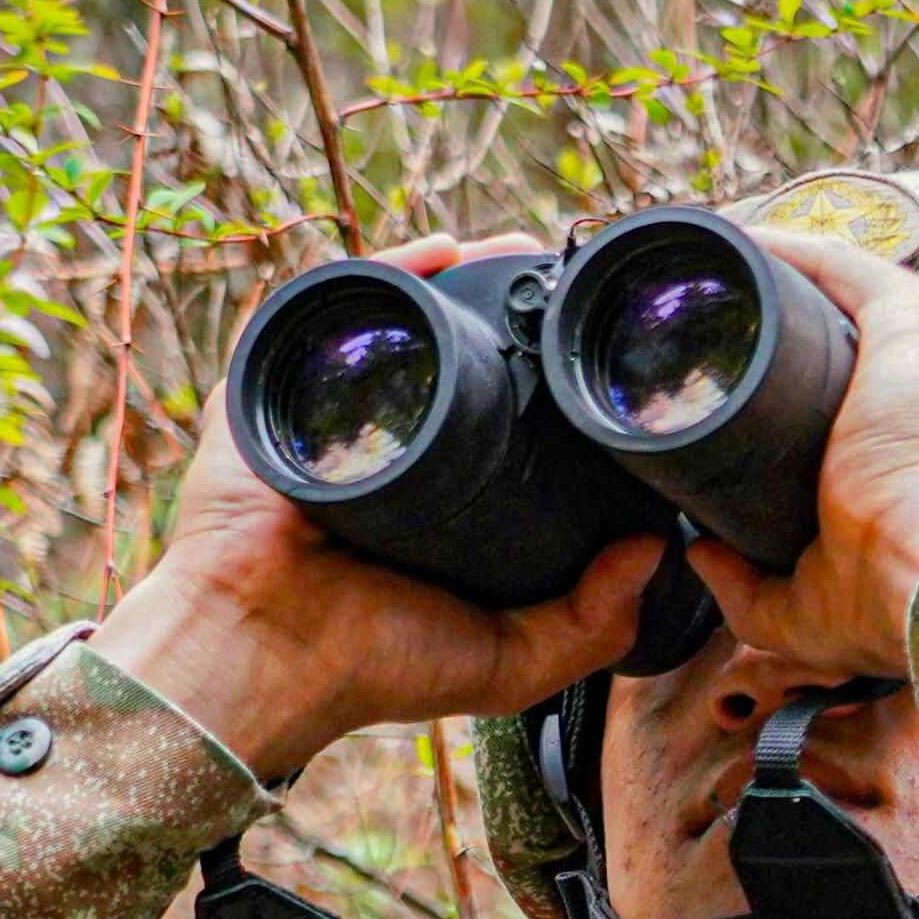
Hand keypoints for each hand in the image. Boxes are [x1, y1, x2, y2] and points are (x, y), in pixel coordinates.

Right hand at [95, 232, 653, 780]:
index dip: (542, 375)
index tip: (588, 346)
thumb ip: (588, 625)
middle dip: (502, 305)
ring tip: (511, 253)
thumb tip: (654, 553)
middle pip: (448, 351)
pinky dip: (380, 272)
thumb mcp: (506, 661)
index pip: (494, 414)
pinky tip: (439, 254)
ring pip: (394, 320)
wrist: (264, 655)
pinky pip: (327, 309)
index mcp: (432, 498)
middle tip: (558, 281)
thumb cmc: (369, 665)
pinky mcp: (272, 389)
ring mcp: (325, 412)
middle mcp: (381, 446)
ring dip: (453, 275)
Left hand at [685, 227, 918, 678]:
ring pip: (865, 294)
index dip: (846, 394)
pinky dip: (787, 251)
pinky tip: (734, 247)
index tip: (784, 397)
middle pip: (889, 344)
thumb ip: (752, 591)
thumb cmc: (898, 603)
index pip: (912, 401)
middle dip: (815, 338)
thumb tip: (701, 555)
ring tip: (722, 287)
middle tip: (740, 344)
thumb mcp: (811, 610)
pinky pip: (844, 264)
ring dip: (795, 284)